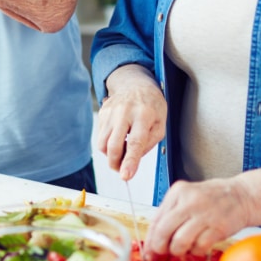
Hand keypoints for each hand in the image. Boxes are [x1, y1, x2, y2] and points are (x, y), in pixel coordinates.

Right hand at [96, 65, 166, 180]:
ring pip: (103, 144)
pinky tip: (118, 137)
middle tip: (122, 170)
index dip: (130, 162)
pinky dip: (108, 144)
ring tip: (122, 151)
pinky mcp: (102, 113)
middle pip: (114, 146)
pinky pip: (100, 137)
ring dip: (111, 155)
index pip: (135, 142)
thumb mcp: (160, 125)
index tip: (125, 176)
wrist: (136, 85)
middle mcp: (124, 112)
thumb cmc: (151, 106)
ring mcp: (110, 112)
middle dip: (116, 164)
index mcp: (144, 114)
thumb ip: (148, 144)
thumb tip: (131, 161)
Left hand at [146, 177, 250, 256]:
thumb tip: (153, 242)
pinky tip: (199, 246)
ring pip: (179, 242)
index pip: (156, 220)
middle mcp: (189, 201)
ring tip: (184, 248)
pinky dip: (196, 252)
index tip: (148, 252)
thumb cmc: (212, 199)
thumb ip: (170, 216)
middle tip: (165, 252)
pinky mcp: (218, 227)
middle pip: (163, 232)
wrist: (242, 195)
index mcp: (177, 192)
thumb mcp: (187, 198)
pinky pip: (199, 247)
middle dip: (160, 248)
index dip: (150, 241)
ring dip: (179, 251)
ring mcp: (204, 214)